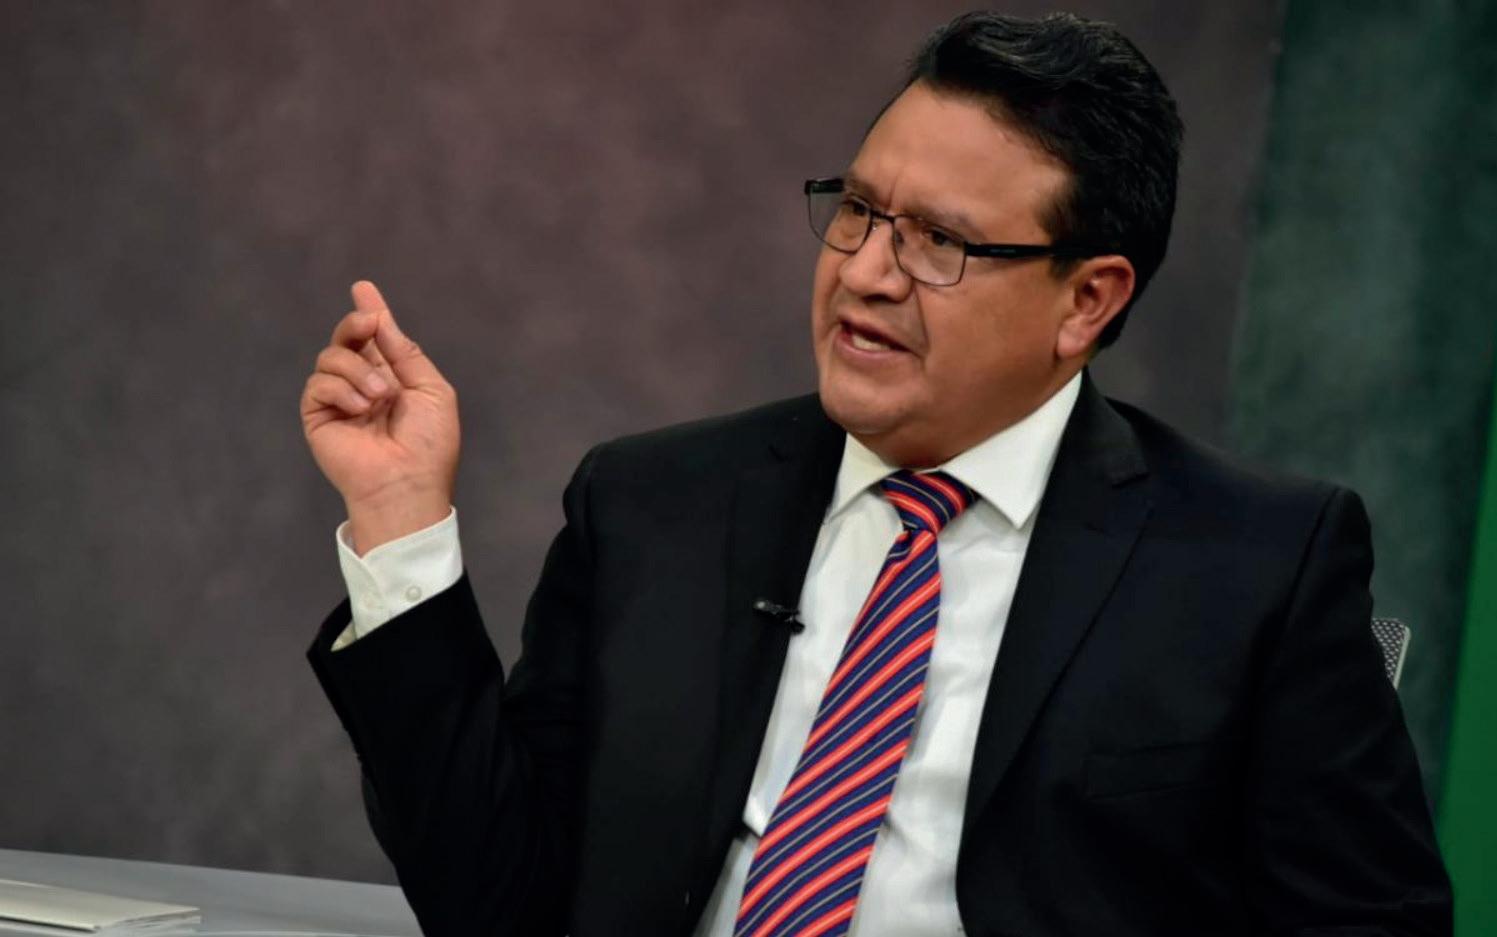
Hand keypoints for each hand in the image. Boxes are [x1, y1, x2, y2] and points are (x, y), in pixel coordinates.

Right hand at [301, 281, 459, 553]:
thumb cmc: (429, 443)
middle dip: (356, 325)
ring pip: (331, 357)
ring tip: (379, 397)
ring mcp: (339, 401)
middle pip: (347, 339)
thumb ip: (405, 353)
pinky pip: (318, 384)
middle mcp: (364, 385)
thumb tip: (382, 320)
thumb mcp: (430, 389)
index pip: (376, 339)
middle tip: (368, 324)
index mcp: (394, 379)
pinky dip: (341, 389)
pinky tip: (361, 408)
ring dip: (358, 370)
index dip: (371, 313)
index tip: (364, 288)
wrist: (407, 482)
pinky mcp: (318, 417)